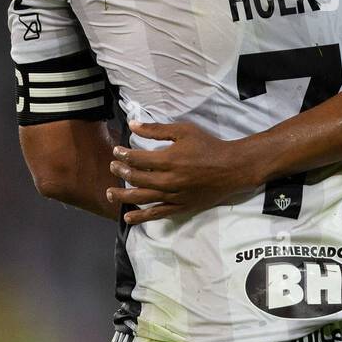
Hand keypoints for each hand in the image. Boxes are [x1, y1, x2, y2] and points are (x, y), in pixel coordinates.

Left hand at [106, 121, 266, 224]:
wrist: (232, 168)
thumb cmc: (208, 146)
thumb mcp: (184, 131)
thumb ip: (157, 129)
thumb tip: (132, 125)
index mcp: (169, 160)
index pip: (137, 159)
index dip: (123, 154)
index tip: (117, 150)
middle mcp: (169, 180)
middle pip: (137, 178)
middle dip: (121, 172)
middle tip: (113, 167)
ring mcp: (174, 196)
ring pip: (143, 197)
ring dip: (124, 195)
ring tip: (110, 193)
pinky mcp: (181, 207)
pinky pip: (158, 213)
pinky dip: (142, 216)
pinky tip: (128, 217)